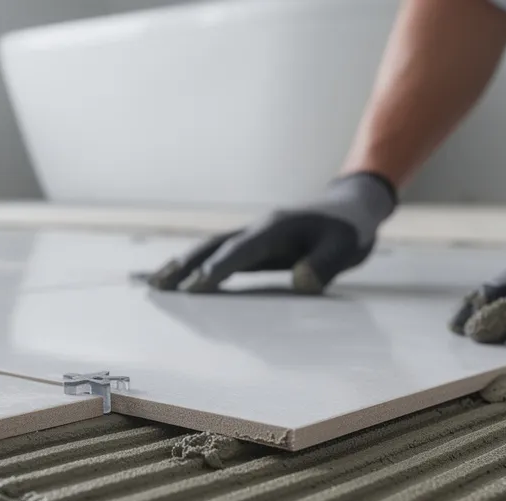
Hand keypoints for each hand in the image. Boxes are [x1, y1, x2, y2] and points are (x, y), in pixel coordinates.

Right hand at [147, 173, 397, 293]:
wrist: (350, 208)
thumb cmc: (348, 231)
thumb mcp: (345, 248)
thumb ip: (324, 265)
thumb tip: (301, 282)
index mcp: (276, 227)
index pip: (242, 251)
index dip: (219, 269)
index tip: (197, 287)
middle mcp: (257, 229)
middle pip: (213, 246)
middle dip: (185, 265)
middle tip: (158, 285)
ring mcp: (253, 236)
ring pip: (210, 249)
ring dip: (182, 265)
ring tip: (155, 282)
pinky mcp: (253, 246)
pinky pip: (219, 256)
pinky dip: (196, 266)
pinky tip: (180, 279)